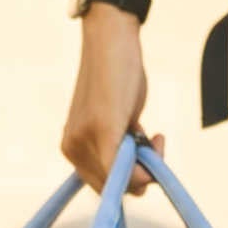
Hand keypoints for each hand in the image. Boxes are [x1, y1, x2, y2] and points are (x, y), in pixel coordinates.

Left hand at [61, 8, 164, 192]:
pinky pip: (121, 171)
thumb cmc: (116, 78)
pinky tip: (156, 143)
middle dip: (140, 177)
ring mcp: (85, 139)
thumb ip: (119, 148)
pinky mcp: (102, 128)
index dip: (129, 180)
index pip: (101, 186)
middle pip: (112, 188)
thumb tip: (138, 178)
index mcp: (71, 147)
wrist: (111, 40)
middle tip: (156, 142)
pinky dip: (141, 172)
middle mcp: (72, 147)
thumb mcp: (116, 121)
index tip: (147, 155)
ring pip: (122, 182)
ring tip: (154, 136)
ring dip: (148, 167)